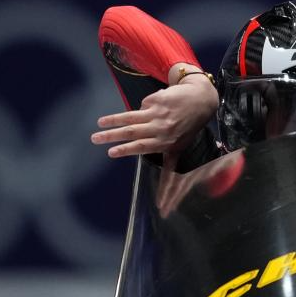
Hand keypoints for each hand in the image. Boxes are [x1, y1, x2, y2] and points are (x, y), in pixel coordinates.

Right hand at [91, 75, 218, 157]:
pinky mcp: (158, 101)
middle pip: (132, 134)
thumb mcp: (179, 146)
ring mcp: (159, 114)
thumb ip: (167, 161)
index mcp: (166, 144)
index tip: (111, 153)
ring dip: (113, 121)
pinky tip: (152, 108)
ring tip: (100, 124)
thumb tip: (164, 196)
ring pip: (132, 118)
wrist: (200, 99)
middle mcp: (162, 130)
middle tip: (95, 139)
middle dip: (112, 136)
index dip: (127, 151)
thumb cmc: (188, 126)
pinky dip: (143, 109)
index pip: (143, 149)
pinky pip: (142, 107)